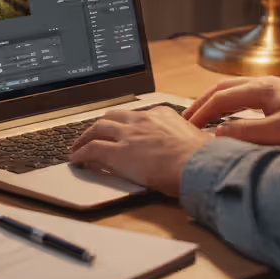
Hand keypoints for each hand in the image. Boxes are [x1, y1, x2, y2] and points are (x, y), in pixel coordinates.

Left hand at [69, 106, 210, 196]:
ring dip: (85, 137)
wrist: (196, 164)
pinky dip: (80, 153)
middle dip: (101, 125)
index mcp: (162, 114)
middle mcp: (142, 120)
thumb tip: (203, 145)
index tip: (123, 130)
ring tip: (79, 146)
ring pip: (97, 129)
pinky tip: (76, 159)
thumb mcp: (198, 139)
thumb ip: (191, 139)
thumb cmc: (202, 157)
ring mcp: (127, 135)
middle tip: (94, 133)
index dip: (126, 124)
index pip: (137, 115)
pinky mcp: (116, 152)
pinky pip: (91, 149)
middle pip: (113, 116)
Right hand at [185, 77, 279, 146]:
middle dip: (201, 103)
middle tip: (185, 119)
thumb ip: (245, 133)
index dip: (200, 114)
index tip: (186, 128)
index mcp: (259, 89)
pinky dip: (229, 102)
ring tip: (202, 116)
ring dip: (215, 101)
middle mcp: (263, 82)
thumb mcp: (277, 133)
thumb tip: (217, 135)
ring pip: (233, 89)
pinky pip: (245, 93)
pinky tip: (231, 115)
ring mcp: (272, 86)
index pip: (219, 99)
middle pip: (222, 88)